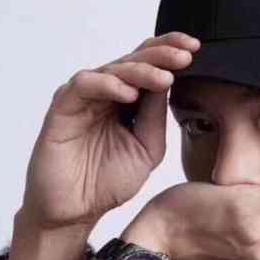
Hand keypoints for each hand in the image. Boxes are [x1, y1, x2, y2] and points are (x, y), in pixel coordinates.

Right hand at [17, 30, 200, 232]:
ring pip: (113, 69)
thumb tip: (169, 81)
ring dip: (141, 70)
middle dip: (162, 55)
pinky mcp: (64, 107)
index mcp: (128, 100)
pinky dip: (108, 85)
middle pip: (134, 61)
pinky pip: (85, 85)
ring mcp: (85, 98)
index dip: (171, 53)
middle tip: (185, 55)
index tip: (196, 50)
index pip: (150, 66)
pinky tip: (130, 93)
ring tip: (164, 77)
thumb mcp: (147, 148)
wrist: (76, 210)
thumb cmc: (108, 181)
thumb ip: (156, 117)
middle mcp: (106, 93)